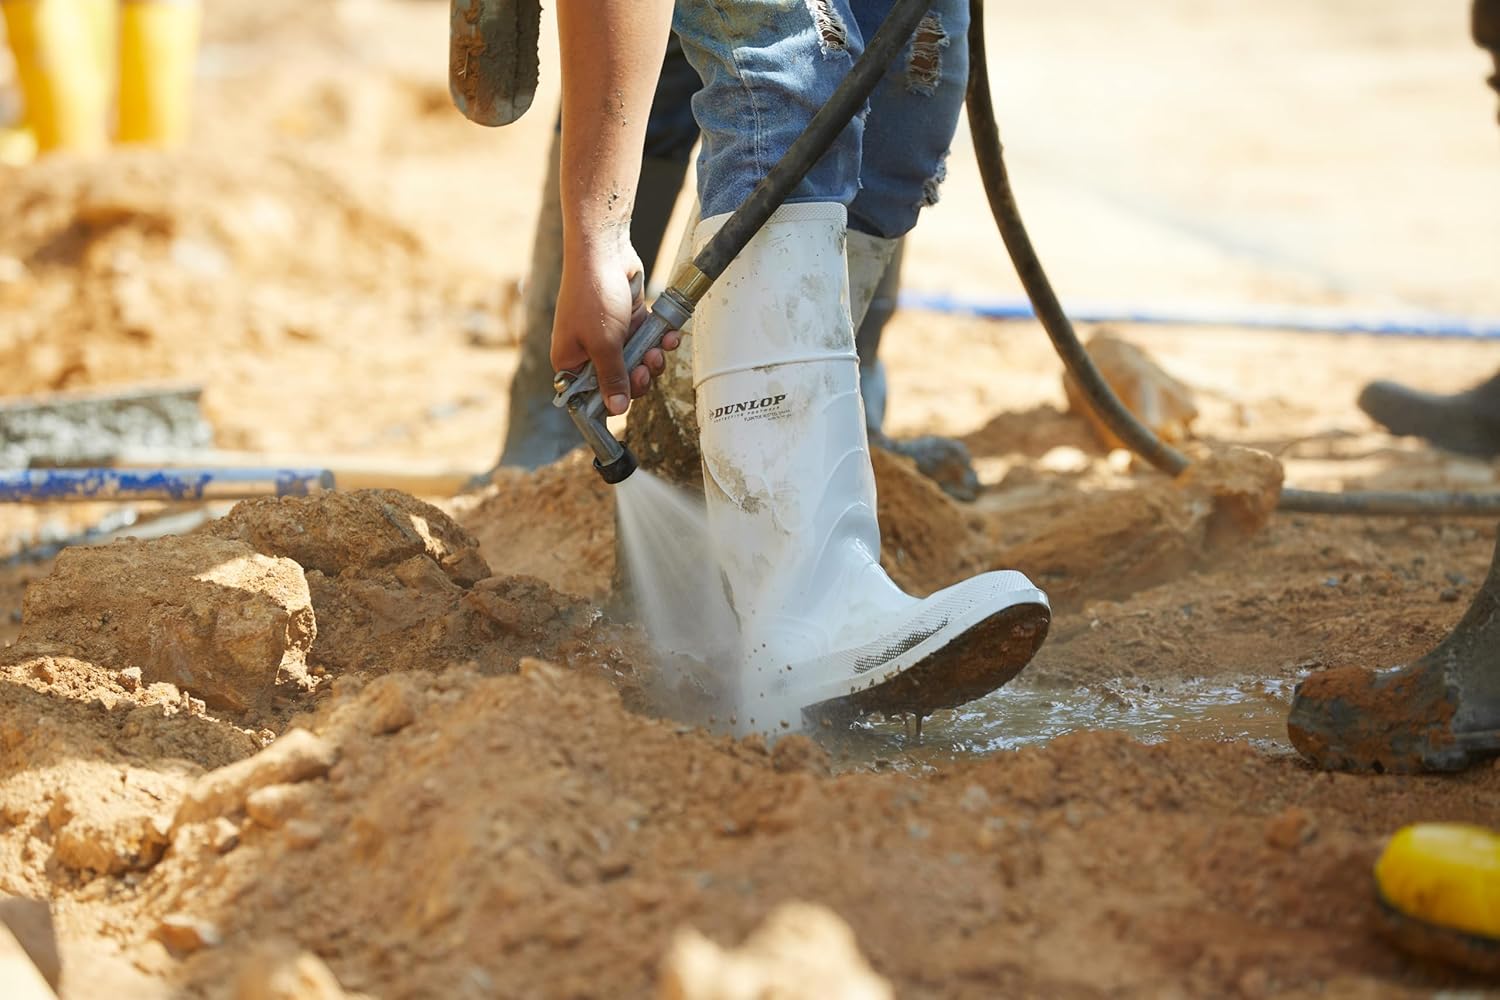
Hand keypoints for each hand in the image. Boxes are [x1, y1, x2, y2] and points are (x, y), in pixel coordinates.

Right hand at [551, 240, 680, 415]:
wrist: (604, 250)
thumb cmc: (593, 293)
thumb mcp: (604, 344)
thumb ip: (612, 378)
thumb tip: (616, 409)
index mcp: (571, 361)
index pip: (590, 396)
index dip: (611, 401)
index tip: (628, 400)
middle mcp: (588, 351)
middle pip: (619, 382)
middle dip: (638, 377)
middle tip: (646, 367)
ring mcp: (610, 336)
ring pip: (638, 364)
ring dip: (652, 360)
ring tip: (657, 348)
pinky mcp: (629, 322)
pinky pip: (647, 342)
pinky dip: (659, 341)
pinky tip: (668, 335)